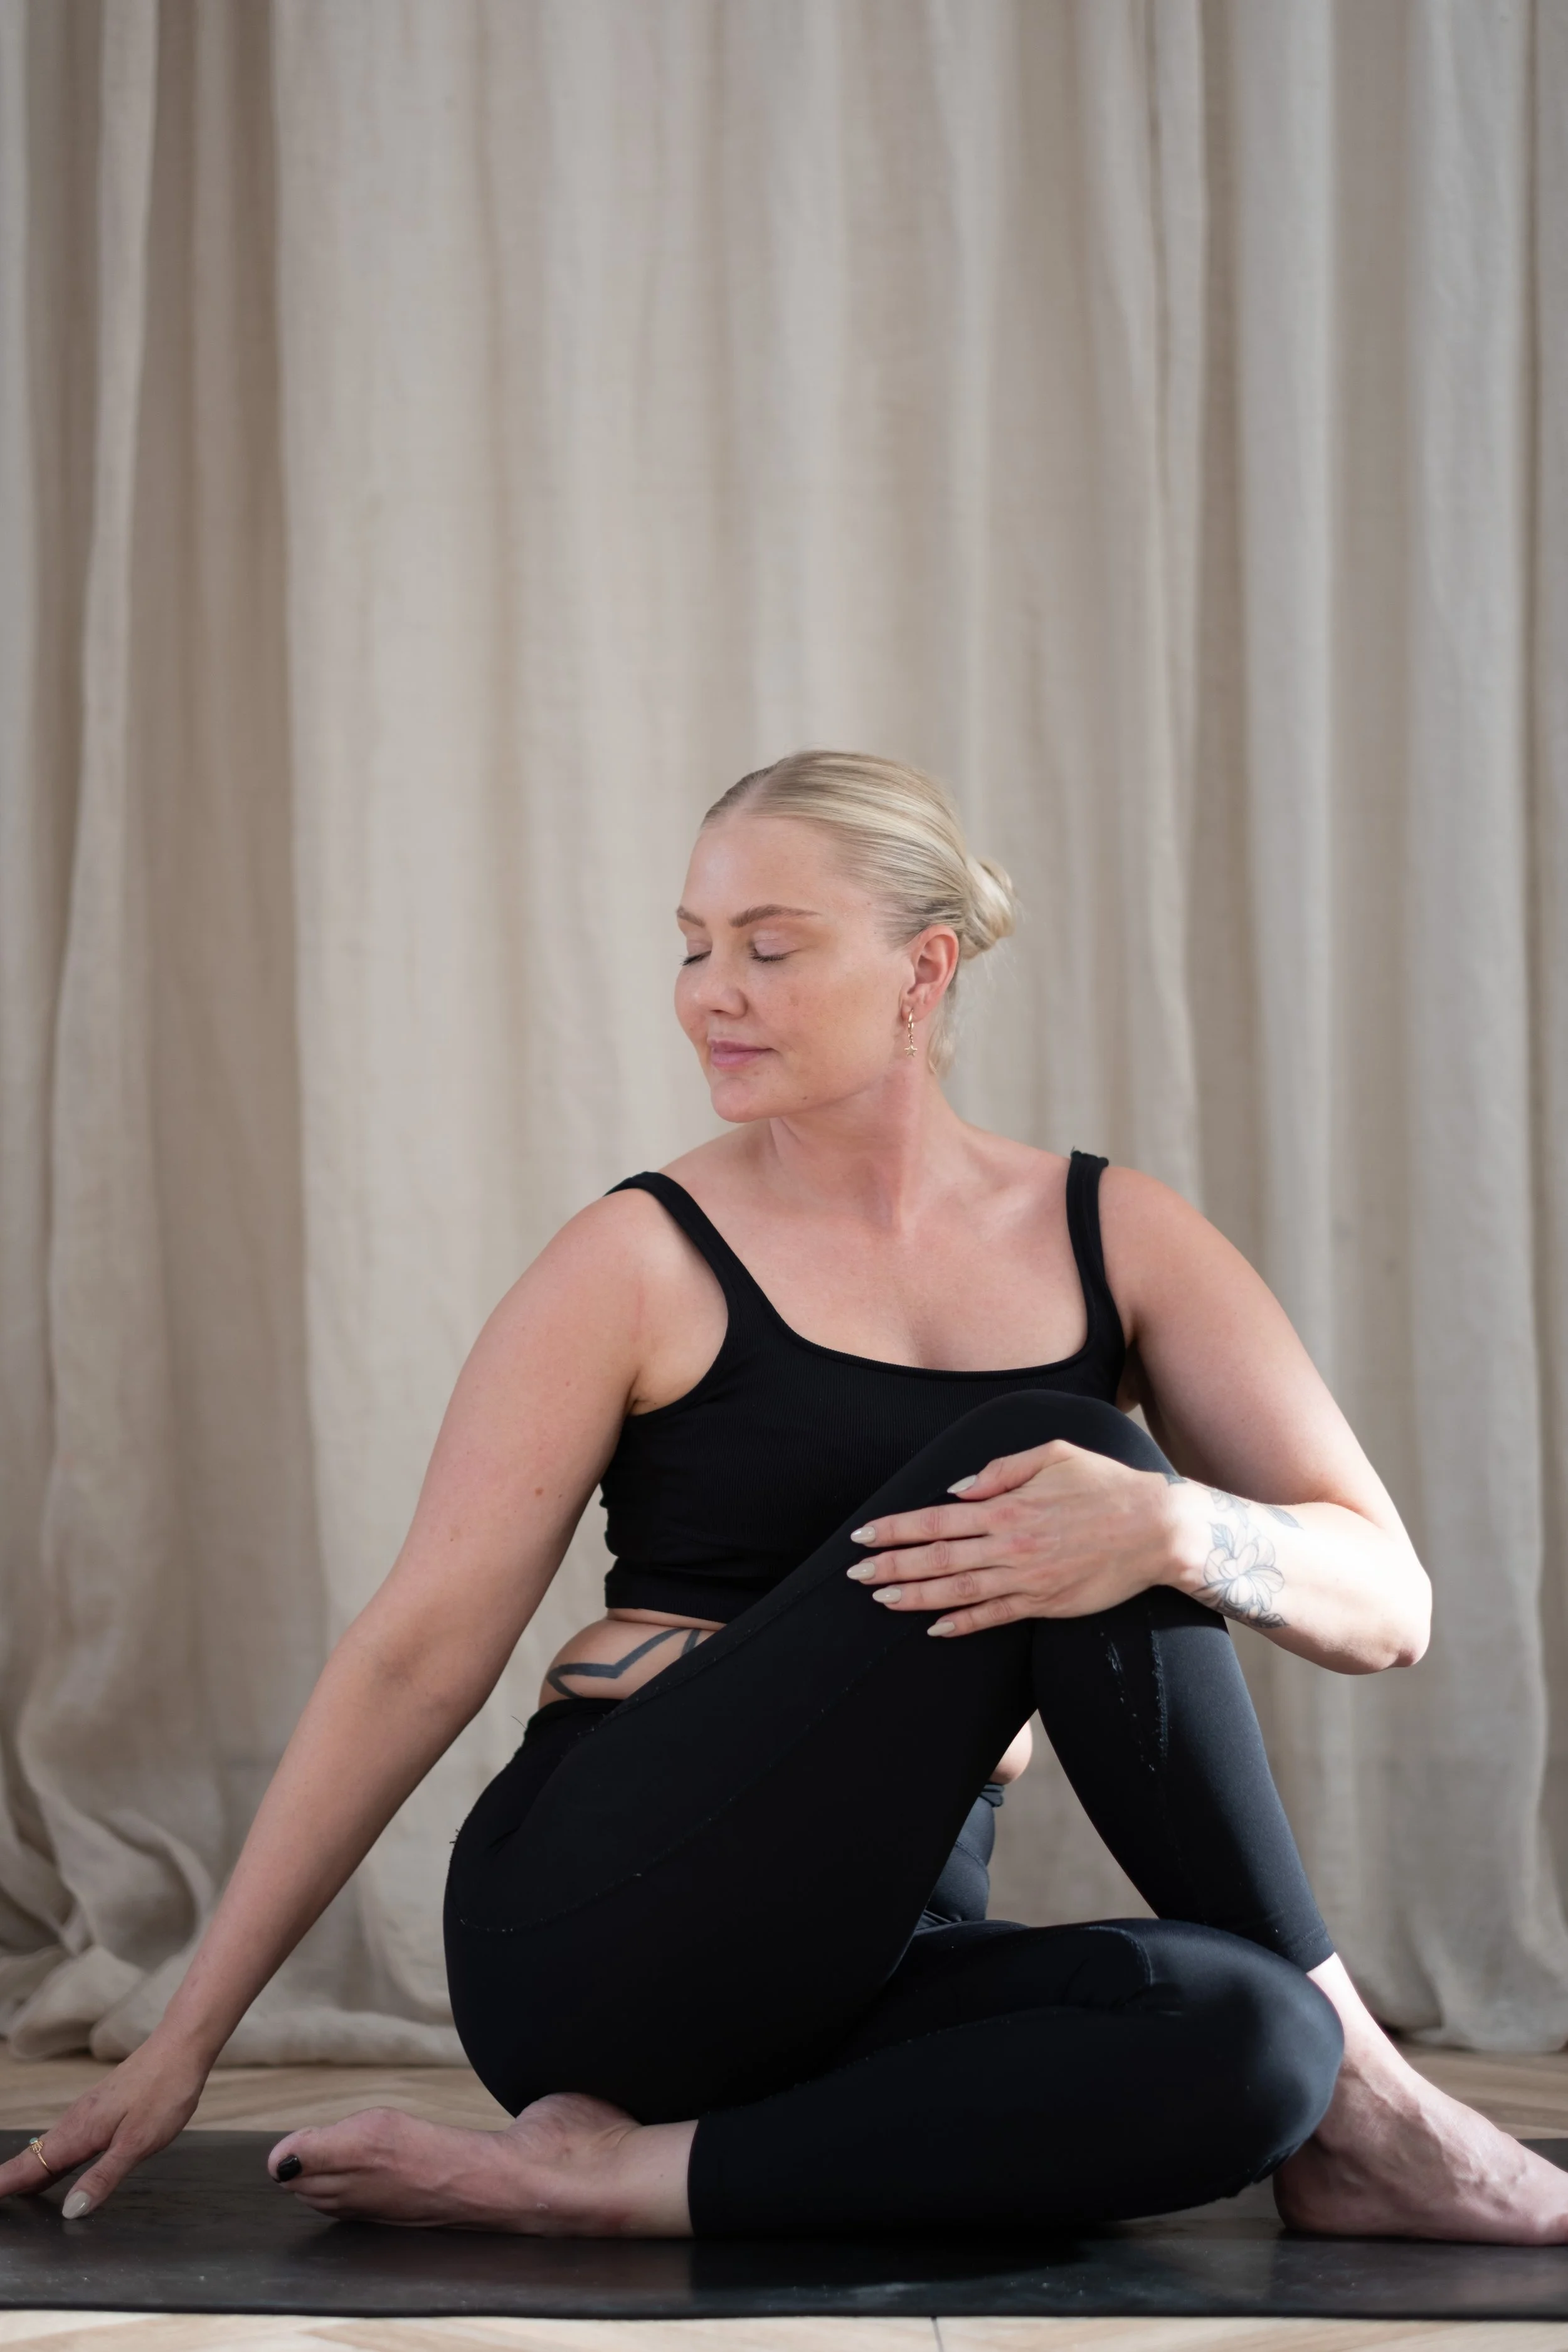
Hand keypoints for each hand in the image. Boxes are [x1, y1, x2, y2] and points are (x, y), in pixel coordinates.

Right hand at [0, 2026, 210, 2216]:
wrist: (182, 2047)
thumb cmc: (164, 2090)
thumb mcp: (138, 2142)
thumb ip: (103, 2177)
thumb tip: (71, 2210)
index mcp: (79, 2132)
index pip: (30, 2165)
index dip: (5, 2185)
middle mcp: (77, 2121)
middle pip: (33, 2159)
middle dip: (9, 2182)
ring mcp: (88, 2113)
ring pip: (49, 2149)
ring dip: (27, 2171)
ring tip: (9, 2193)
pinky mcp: (101, 2109)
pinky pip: (66, 2140)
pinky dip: (50, 2158)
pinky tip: (53, 2169)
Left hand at [846, 1438, 1178, 1636]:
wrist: (1155, 1528)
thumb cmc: (1104, 1484)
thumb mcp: (1053, 1454)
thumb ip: (1000, 1470)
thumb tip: (955, 1491)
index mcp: (1006, 1507)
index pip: (934, 1521)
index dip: (894, 1529)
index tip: (864, 1536)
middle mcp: (1009, 1545)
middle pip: (935, 1559)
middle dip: (890, 1566)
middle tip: (855, 1576)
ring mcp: (1026, 1579)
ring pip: (957, 1592)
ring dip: (914, 1597)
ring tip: (880, 1601)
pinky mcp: (1045, 1604)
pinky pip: (994, 1617)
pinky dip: (961, 1623)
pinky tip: (934, 1628)